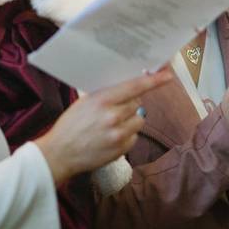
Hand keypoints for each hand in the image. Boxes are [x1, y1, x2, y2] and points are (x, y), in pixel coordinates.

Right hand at [35, 68, 172, 185]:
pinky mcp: (121, 150)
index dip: (153, 80)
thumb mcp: (85, 102)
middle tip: (116, 107)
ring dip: (131, 119)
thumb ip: (107, 94)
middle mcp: (113, 116)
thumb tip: (129, 86)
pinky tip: (111, 136)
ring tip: (113, 124)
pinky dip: (127, 135)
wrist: (60, 153)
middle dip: (130, 103)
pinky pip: (134, 136)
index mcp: (103, 100)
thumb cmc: (71, 124)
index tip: (168, 74)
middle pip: (137, 103)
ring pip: (139, 119)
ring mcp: (119, 134)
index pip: (134, 86)